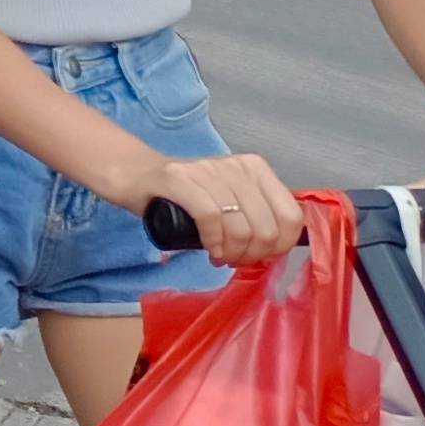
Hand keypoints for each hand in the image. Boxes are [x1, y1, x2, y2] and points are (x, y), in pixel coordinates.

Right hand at [144, 149, 302, 265]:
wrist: (134, 173)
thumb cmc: (186, 193)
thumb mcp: (229, 198)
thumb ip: (255, 214)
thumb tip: (276, 247)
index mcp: (255, 168)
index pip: (290, 215)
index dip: (280, 245)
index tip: (261, 255)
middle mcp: (235, 165)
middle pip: (266, 226)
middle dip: (253, 254)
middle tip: (235, 260)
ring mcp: (206, 170)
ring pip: (241, 226)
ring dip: (233, 253)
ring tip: (221, 257)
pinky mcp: (177, 178)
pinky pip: (210, 217)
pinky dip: (214, 241)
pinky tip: (211, 249)